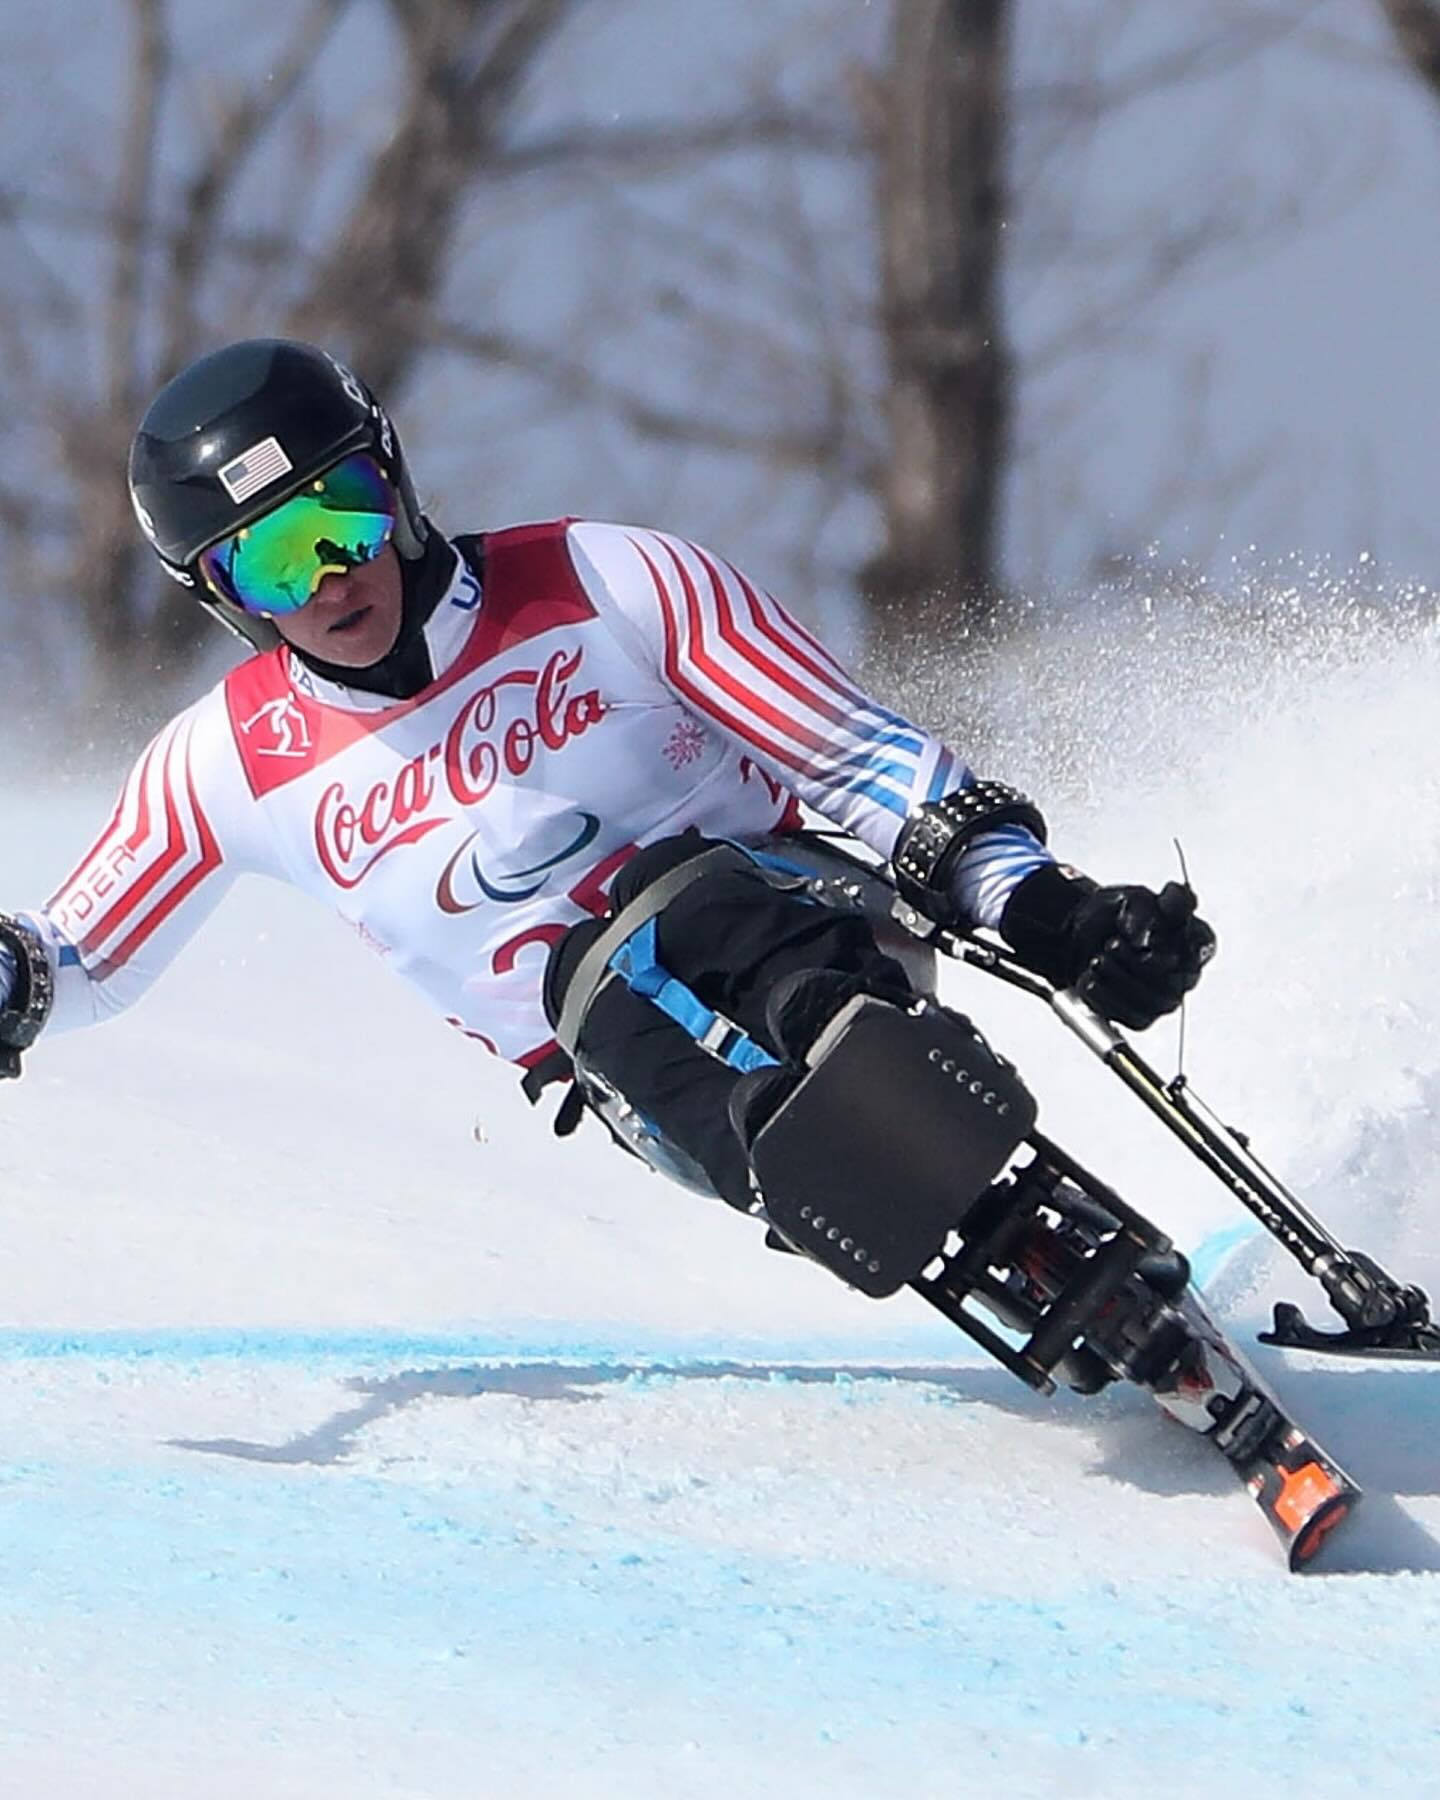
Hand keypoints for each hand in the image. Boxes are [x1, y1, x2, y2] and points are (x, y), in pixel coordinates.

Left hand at [1000, 866, 1214, 1030]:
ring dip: (1117, 981)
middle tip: (1111, 945)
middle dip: (1135, 964)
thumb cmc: (1118, 917)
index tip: (1142, 939)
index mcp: (1197, 941)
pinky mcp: (1141, 1017)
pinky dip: (1104, 998)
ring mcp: (1164, 999)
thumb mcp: (1139, 897)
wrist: (1084, 935)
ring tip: (1098, 960)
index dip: (1166, 947)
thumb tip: (1166, 909)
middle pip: (1172, 983)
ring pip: (1151, 1004)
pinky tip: (1090, 979)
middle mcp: (1186, 974)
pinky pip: (1130, 1018)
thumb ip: (1161, 900)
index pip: (1198, 951)